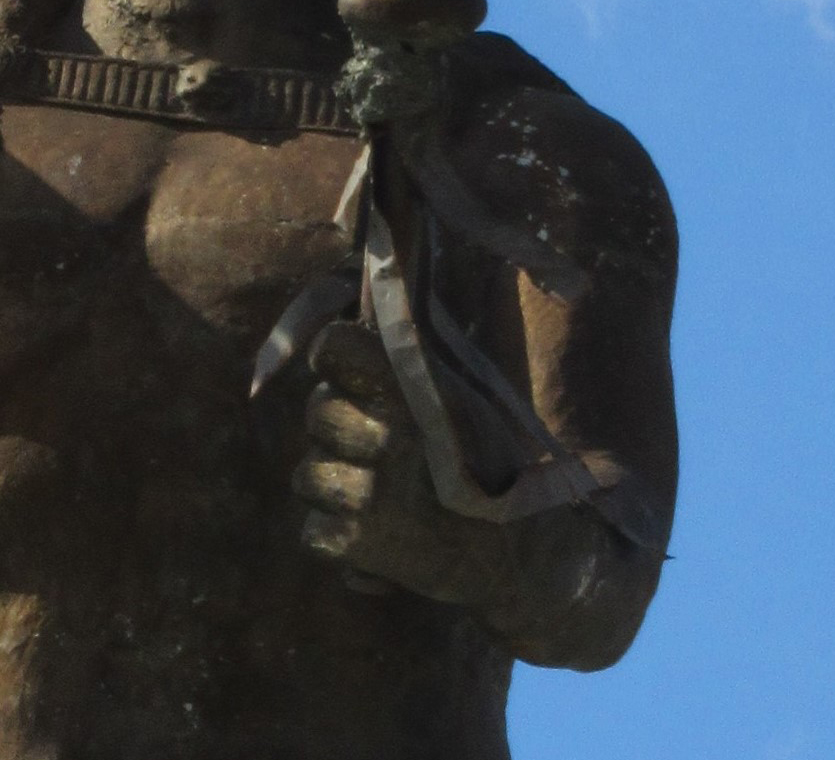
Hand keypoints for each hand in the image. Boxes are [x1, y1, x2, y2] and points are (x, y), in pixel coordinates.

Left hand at [292, 320, 505, 604]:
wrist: (526, 556)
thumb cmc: (493, 471)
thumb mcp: (462, 401)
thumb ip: (409, 359)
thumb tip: (377, 278)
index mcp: (413, 392)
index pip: (331, 347)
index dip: (334, 360)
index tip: (351, 377)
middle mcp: (385, 435)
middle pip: (317, 412)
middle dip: (338, 433)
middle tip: (382, 454)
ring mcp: (367, 492)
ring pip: (308, 476)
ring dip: (337, 491)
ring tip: (386, 501)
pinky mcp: (353, 542)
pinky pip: (314, 532)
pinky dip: (341, 541)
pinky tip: (382, 542)